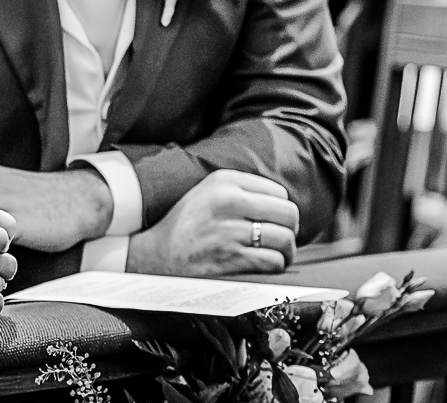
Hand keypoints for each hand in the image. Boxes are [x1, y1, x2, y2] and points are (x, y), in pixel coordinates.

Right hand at [126, 170, 298, 276]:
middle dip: (289, 229)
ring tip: (278, 254)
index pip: (278, 192)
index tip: (272, 221)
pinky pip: (274, 261)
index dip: (279, 209)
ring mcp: (231, 231)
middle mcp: (229, 202)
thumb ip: (240, 190)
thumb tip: (279, 202)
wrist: (156, 256)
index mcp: (224, 181)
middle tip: (281, 238)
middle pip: (288, 213)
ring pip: (285, 239)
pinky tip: (268, 265)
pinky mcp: (232, 258)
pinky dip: (277, 265)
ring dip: (286, 250)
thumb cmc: (184, 226)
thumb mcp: (207, 192)